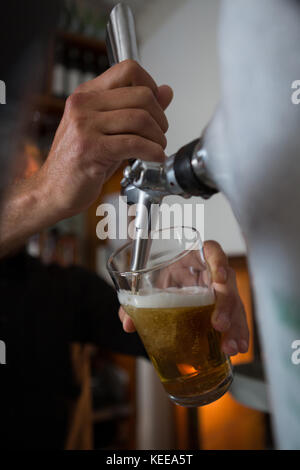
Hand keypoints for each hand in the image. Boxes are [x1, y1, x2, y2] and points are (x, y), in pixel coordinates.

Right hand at [37, 60, 172, 219]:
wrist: (52, 190)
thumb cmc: (77, 163)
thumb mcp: (107, 130)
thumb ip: (135, 109)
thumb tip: (165, 92)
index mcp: (87, 94)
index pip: (128, 70)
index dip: (151, 86)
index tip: (157, 107)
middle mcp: (84, 105)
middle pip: (141, 95)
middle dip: (160, 118)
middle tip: (160, 134)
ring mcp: (85, 126)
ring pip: (141, 119)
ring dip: (158, 137)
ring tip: (157, 148)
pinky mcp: (91, 149)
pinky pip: (134, 143)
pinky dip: (152, 152)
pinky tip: (154, 159)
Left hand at [118, 240, 248, 355]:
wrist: (163, 287)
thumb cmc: (159, 277)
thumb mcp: (148, 283)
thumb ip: (137, 301)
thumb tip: (128, 323)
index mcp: (193, 258)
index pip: (212, 250)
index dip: (218, 261)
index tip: (220, 277)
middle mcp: (211, 273)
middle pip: (228, 282)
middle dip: (227, 304)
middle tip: (218, 325)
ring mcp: (219, 291)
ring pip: (235, 304)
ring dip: (235, 326)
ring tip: (229, 347)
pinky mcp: (223, 308)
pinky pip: (235, 318)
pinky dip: (236, 334)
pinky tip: (237, 348)